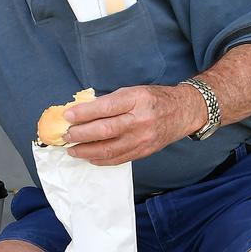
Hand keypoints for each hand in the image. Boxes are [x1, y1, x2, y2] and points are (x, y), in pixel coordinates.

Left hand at [62, 85, 203, 165]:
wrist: (183, 112)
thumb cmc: (154, 99)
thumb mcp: (134, 92)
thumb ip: (110, 102)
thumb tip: (81, 112)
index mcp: (137, 99)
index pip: (106, 107)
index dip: (84, 113)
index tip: (67, 116)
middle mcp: (140, 120)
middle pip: (104, 130)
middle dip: (81, 134)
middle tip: (67, 135)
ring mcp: (142, 138)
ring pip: (109, 149)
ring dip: (86, 151)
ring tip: (72, 149)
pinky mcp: (144, 152)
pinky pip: (118, 159)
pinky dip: (100, 160)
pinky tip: (89, 157)